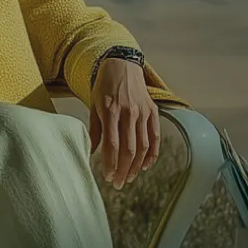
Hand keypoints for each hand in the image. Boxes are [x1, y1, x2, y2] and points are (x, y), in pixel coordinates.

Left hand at [87, 56, 160, 186]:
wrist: (122, 64)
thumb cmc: (104, 86)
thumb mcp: (93, 104)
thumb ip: (94, 129)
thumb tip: (92, 152)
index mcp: (111, 110)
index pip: (112, 144)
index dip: (111, 164)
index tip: (107, 177)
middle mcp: (129, 112)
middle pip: (129, 149)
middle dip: (123, 170)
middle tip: (118, 183)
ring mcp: (143, 112)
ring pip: (143, 146)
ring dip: (137, 166)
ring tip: (129, 178)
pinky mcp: (153, 111)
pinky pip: (155, 137)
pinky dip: (152, 154)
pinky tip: (146, 166)